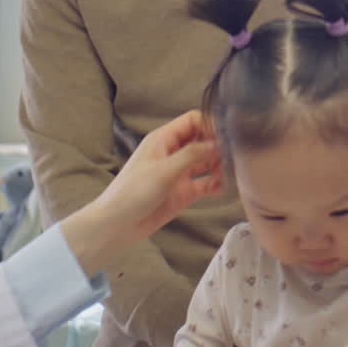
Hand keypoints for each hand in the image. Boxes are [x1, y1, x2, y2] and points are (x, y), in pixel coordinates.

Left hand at [97, 109, 223, 235]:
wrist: (117, 225)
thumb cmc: (132, 193)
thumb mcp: (164, 170)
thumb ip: (192, 154)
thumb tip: (217, 143)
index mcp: (163, 139)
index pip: (193, 121)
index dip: (209, 126)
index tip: (224, 138)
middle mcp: (173, 152)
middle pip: (202, 139)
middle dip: (217, 146)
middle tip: (230, 158)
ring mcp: (178, 172)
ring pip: (206, 161)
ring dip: (219, 165)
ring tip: (225, 174)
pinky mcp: (183, 191)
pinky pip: (205, 183)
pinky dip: (215, 184)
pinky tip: (220, 189)